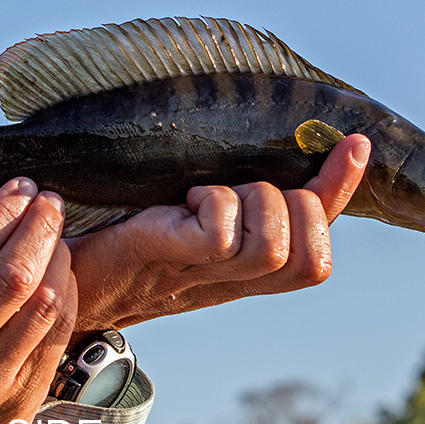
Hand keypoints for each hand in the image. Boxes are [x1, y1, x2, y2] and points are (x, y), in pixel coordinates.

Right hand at [0, 178, 76, 423]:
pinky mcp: (18, 406)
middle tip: (51, 202)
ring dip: (58, 260)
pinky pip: (55, 338)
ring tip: (57, 236)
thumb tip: (1, 214)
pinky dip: (66, 297)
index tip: (21, 188)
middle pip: (10, 279)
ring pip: (42, 308)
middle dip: (39, 229)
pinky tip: (62, 276)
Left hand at [66, 135, 370, 332]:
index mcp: (250, 270)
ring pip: (272, 244)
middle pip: (313, 257)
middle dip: (290, 207)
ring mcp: (209, 276)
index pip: (320, 243)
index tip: (353, 142)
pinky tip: (181, 205)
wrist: (72, 273)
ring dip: (246, 203)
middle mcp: (239, 281)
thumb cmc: (132, 237)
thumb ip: (244, 193)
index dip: (342, 193)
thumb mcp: (200, 212)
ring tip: (204, 198)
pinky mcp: (175, 258)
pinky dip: (210, 205)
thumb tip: (285, 144)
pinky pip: (222, 232)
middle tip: (237, 191)